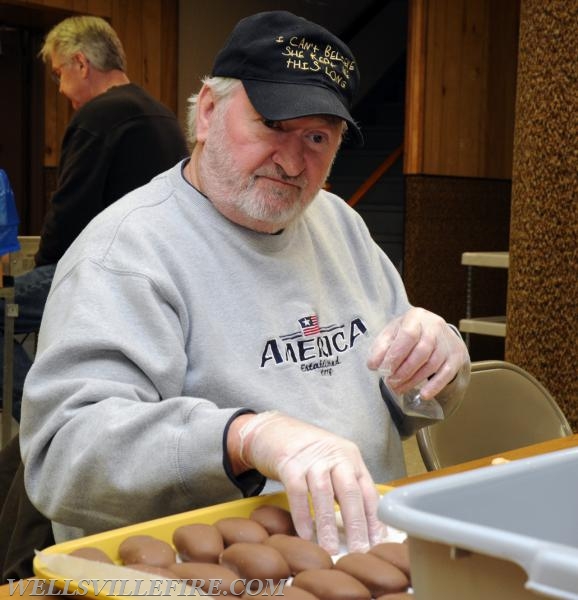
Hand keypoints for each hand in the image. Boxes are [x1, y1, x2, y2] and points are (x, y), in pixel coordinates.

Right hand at [236, 411, 386, 554]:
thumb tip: (361, 524)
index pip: (368, 490)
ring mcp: (311, 458)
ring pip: (324, 493)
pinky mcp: (289, 462)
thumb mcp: (332, 461)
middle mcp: (334, 455)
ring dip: (328, 524)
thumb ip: (346, 484)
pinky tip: (305, 534)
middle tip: (359, 552)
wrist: (274, 428)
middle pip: (350, 492)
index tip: (378, 544)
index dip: (374, 519)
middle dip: (357, 525)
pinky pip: (298, 492)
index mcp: (350, 456)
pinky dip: (303, 515)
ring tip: (331, 550)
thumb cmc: (306, 451)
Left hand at [367, 307, 468, 399]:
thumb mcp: (393, 333)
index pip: (408, 335)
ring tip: (399, 389)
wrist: (435, 331)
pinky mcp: (456, 356)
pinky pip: (447, 373)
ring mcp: (448, 341)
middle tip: (391, 383)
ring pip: (432, 364)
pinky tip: (423, 394)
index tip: (384, 370)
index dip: (396, 355)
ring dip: (414, 380)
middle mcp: (435, 326)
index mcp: (416, 317)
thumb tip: (373, 365)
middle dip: (404, 371)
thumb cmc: (409, 333)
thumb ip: (381, 347)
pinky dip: (435, 386)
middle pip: (421, 352)